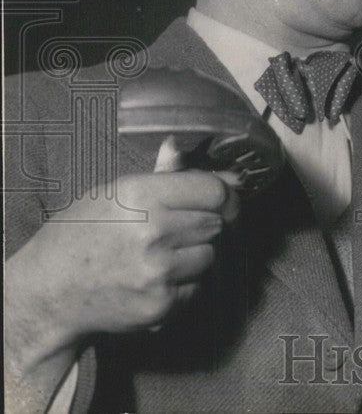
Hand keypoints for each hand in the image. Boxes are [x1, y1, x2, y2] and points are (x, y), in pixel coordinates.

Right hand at [4, 139, 238, 377]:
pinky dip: (184, 285)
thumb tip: (183, 145)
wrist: (48, 293)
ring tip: (161, 256)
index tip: (225, 201)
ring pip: (209, 256)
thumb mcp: (113, 193)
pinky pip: (197, 287)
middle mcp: (152, 232)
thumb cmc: (81, 236)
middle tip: (178, 231)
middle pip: (215, 223)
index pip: (214, 190)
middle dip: (204, 225)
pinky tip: (154, 279)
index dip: (225, 195)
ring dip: (195, 256)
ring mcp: (158, 271)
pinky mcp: (162, 304)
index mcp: (140, 196)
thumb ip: (159, 173)